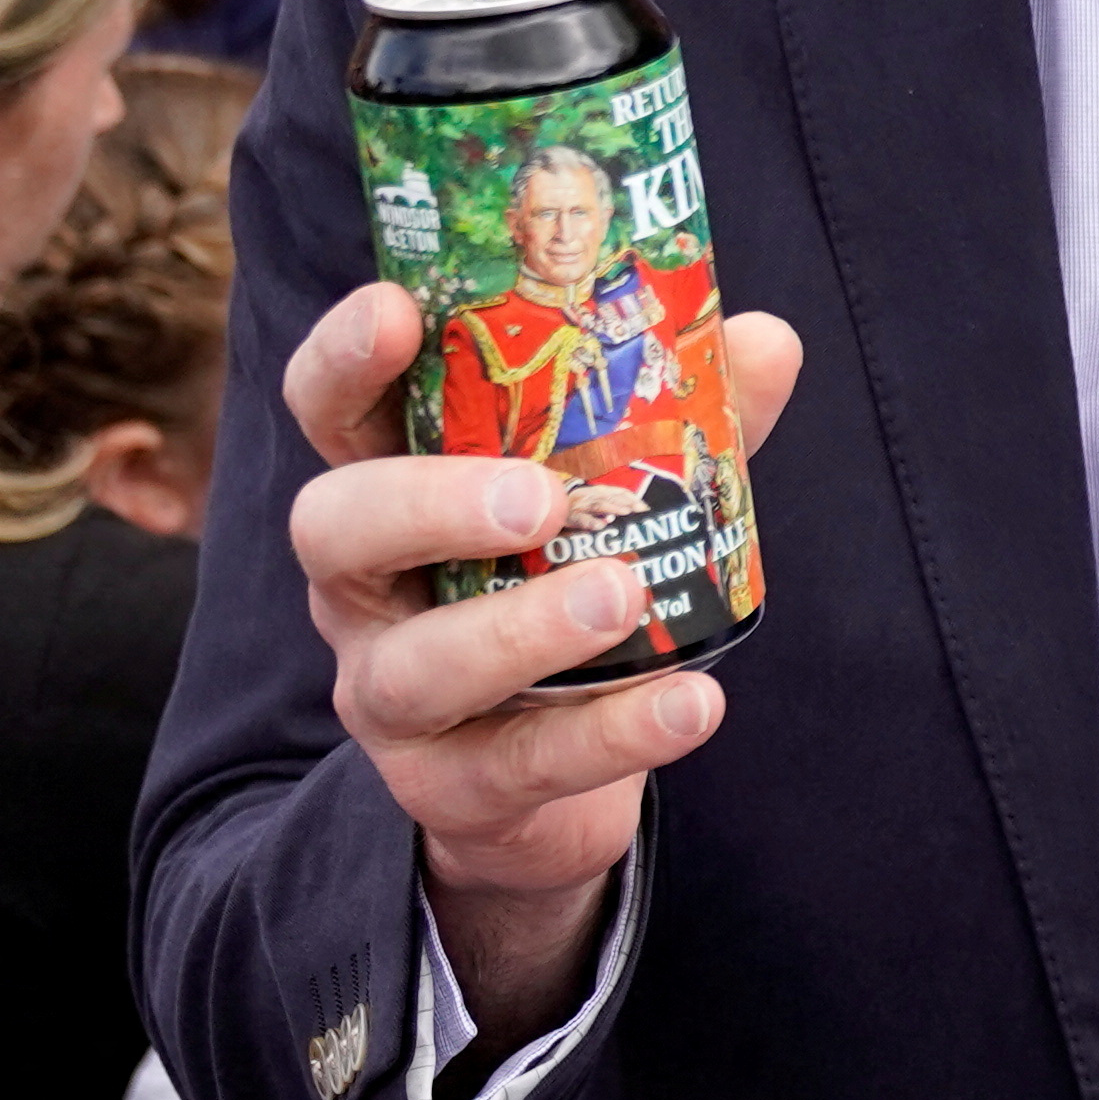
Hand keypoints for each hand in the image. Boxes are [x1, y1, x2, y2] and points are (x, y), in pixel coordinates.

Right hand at [275, 280, 809, 1027]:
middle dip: (428, 503)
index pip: (331, 411)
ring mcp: (389, 695)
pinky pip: (519, 764)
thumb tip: (767, 340)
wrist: (554, 774)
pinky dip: (611, 736)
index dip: (345, 358)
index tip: (397, 311)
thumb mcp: (620, 497)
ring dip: (520, 630)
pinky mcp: (447, 788)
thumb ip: (684, 419)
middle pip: (334, 527)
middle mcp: (362, 588)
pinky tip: (692, 704)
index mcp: (390, 487)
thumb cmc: (566, 590)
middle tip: (535, 497)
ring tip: (621, 596)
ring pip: (418, 665)